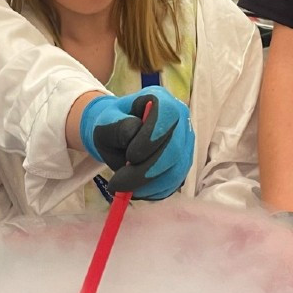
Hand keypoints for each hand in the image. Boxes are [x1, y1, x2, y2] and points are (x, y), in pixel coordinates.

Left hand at [79, 86, 194, 199]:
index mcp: (162, 101)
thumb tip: (133, 134)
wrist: (119, 136)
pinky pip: (175, 183)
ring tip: (124, 188)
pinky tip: (135, 190)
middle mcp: (182, 120)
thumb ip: (119, 126)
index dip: (151, 138)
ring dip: (148, 184)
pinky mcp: (184, 163)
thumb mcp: (106, 122)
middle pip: (174, 149)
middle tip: (118, 183)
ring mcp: (186, 143)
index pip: (167, 116)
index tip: (129, 156)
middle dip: (145, 170)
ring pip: (176, 170)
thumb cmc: (113, 126)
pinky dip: (154, 191)